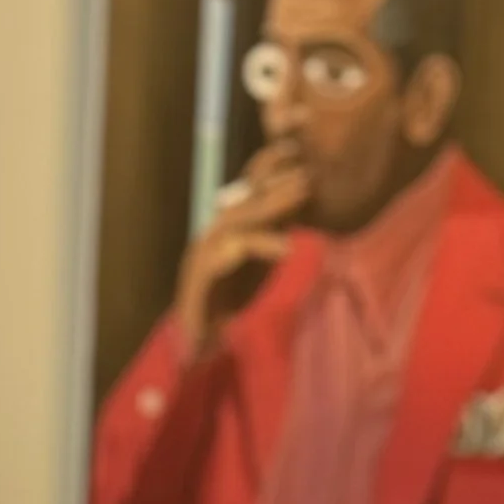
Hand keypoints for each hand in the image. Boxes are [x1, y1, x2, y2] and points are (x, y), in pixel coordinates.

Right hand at [173, 144, 309, 356]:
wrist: (195, 340)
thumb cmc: (225, 306)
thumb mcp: (256, 268)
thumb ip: (269, 242)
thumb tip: (293, 218)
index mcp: (225, 230)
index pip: (249, 194)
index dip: (273, 176)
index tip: (303, 164)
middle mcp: (214, 233)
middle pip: (247, 199)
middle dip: (278, 184)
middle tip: (308, 174)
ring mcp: (206, 249)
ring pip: (242, 218)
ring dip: (273, 205)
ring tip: (301, 196)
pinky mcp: (204, 270)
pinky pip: (237, 250)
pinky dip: (263, 246)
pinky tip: (287, 248)